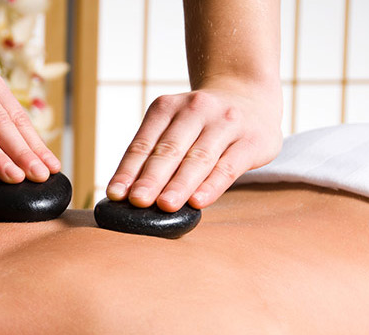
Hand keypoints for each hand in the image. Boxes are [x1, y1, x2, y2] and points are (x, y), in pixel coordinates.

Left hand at [106, 81, 281, 211]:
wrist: (250, 94)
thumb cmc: (201, 123)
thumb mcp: (174, 126)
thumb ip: (154, 154)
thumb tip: (127, 195)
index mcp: (167, 107)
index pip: (143, 143)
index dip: (128, 170)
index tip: (116, 194)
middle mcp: (196, 109)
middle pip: (169, 150)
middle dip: (151, 178)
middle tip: (138, 201)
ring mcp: (226, 123)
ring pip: (198, 158)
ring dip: (180, 184)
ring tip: (165, 205)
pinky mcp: (252, 140)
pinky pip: (228, 167)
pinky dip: (211, 185)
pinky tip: (198, 202)